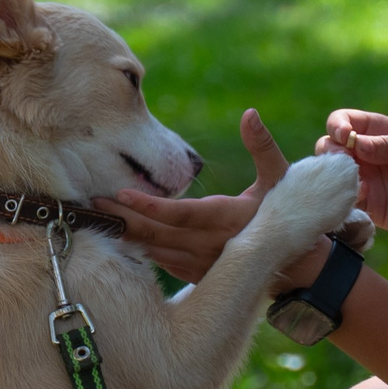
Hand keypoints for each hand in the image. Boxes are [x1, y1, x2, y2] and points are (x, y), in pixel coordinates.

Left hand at [94, 108, 329, 289]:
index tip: (121, 194)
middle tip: (91, 204)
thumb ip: (262, 146)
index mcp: (227, 220)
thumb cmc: (286, 210)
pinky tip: (116, 235)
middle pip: (157, 234)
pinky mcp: (195, 274)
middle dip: (123, 219)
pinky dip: (137, 248)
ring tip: (94, 218)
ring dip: (125, 235)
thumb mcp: (280, 176)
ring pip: (154, 251)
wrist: (297, 263)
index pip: (181, 215)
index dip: (150, 207)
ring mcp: (201, 265)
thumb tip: (249, 114)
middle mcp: (210, 246)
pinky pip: (160, 262)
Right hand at [315, 110, 387, 244]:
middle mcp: (364, 153)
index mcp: (377, 131)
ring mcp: (363, 179)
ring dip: (333, 175)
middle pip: (330, 145)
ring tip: (353, 180)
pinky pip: (343, 200)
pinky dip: (343, 197)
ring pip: (331, 174)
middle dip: (331, 150)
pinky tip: (361, 196)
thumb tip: (356, 143)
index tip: (344, 135)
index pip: (345, 120)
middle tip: (345, 161)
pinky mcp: (366, 204)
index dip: (338, 125)